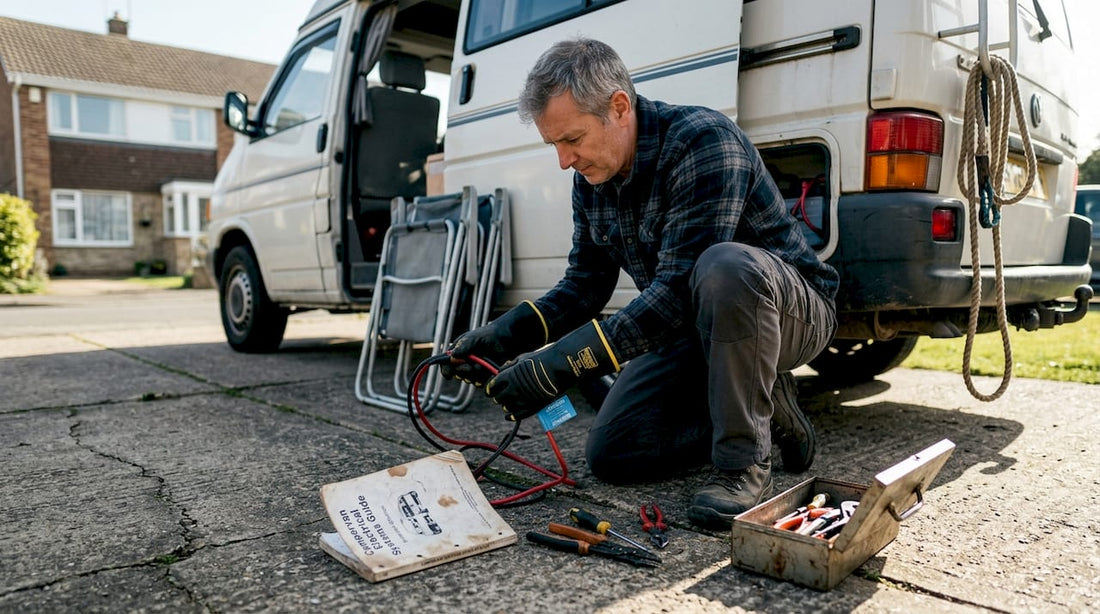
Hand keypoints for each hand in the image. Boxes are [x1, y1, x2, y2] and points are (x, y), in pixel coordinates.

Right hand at [440, 301, 548, 385]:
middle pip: (457, 374)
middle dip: (462, 372)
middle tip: (468, 367)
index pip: (446, 364)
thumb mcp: (474, 338)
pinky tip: (488, 368)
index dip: (446, 370)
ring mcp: (475, 370)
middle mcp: (464, 362)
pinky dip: (484, 377)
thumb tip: (452, 356)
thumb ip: (464, 346)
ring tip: (481, 364)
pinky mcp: (485, 375)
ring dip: (474, 374)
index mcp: (458, 352)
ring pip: (469, 379)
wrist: (507, 338)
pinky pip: (481, 382)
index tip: (449, 373)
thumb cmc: (489, 334)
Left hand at [486, 320, 618, 420]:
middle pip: (499, 398)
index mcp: (509, 376)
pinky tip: (509, 416)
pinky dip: (512, 416)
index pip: (493, 385)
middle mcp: (514, 389)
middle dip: (497, 397)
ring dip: (505, 405)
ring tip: (505, 404)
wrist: (560, 366)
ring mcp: (524, 399)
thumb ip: (509, 366)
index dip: (490, 388)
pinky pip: (518, 415)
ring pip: (507, 407)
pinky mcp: (534, 406)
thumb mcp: (522, 358)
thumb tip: (501, 372)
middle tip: (498, 396)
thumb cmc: (542, 359)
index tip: (489, 390)